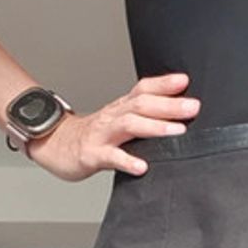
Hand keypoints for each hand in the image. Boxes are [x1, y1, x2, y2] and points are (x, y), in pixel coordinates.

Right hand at [25, 73, 200, 180]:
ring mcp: (101, 135)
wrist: (54, 144)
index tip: (185, 81)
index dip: (163, 84)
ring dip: (154, 127)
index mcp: (121, 108)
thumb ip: (143, 118)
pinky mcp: (91, 155)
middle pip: (141, 105)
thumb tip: (176, 114)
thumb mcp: (118, 121)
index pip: (143, 89)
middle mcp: (112, 117)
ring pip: (128, 125)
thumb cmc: (93, 136)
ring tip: (177, 132)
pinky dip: (127, 161)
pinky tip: (142, 166)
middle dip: (169, 105)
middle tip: (193, 107)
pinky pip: (110, 157)